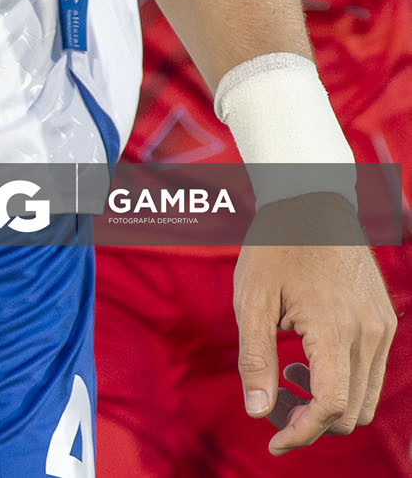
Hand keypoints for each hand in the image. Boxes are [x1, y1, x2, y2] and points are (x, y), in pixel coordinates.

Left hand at [233, 197, 395, 451]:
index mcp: (334, 328)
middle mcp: (369, 333)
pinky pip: (371, 373)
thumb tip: (258, 412)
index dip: (301, 433)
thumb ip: (255, 357)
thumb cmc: (275, 244)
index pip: (330, 407)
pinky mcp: (384, 321)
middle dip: (311, 422)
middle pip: (350, 412)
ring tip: (288, 375)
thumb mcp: (252, 297)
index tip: (273, 439)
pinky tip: (307, 359)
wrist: (312, 198)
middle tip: (273, 403)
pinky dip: (343, 383)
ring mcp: (382, 327)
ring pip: (365, 398)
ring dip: (328, 405)